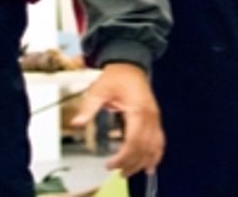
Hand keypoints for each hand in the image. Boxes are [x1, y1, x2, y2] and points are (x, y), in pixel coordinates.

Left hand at [70, 62, 163, 176]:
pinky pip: (159, 140)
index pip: (134, 141)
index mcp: (138, 109)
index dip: (123, 157)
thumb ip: (89, 108)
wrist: (130, 65)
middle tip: (116, 171)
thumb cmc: (117, 76)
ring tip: (128, 172)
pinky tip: (150, 165)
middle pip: (144, 148)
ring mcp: (155, 118)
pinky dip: (155, 155)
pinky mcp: (155, 119)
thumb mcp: (99, 89)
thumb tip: (77, 123)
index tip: (110, 164)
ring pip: (154, 147)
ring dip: (142, 162)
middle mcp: (150, 116)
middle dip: (131, 163)